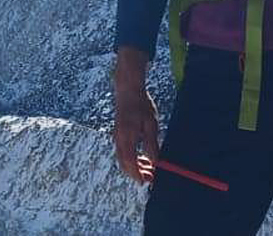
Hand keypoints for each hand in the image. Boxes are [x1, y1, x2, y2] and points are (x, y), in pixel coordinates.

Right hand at [111, 48, 159, 182]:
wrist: (127, 90)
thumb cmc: (141, 105)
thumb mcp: (151, 125)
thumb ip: (151, 145)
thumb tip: (155, 162)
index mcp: (126, 138)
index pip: (130, 163)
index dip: (137, 175)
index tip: (146, 182)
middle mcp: (119, 139)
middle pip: (125, 163)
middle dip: (137, 173)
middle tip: (151, 177)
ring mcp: (117, 136)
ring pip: (123, 158)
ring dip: (135, 166)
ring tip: (149, 168)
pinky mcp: (118, 134)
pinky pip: (123, 151)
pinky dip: (132, 158)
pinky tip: (142, 157)